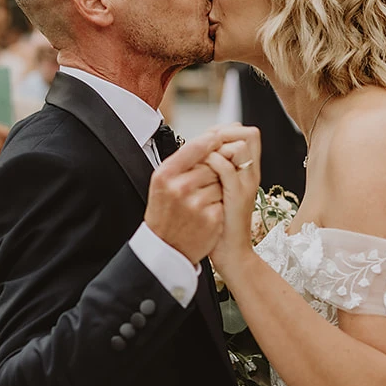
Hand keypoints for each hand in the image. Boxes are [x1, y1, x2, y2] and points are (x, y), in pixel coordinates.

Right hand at [144, 131, 228, 262]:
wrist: (166, 248)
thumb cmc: (164, 213)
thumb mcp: (161, 184)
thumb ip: (180, 162)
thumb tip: (207, 139)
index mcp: (165, 175)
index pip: (195, 147)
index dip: (210, 140)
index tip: (218, 137)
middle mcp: (180, 188)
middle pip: (212, 164)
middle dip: (213, 170)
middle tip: (202, 182)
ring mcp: (197, 204)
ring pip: (221, 182)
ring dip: (217, 187)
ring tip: (201, 200)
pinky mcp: (212, 218)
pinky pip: (224, 199)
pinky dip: (219, 204)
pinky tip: (206, 212)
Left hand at [204, 126, 263, 275]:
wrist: (231, 253)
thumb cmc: (221, 224)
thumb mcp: (221, 191)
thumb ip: (217, 171)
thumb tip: (201, 152)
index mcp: (248, 172)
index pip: (248, 134)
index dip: (227, 129)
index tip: (207, 139)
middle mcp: (251, 174)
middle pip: (249, 134)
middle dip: (223, 133)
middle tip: (204, 145)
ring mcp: (246, 184)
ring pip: (240, 146)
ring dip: (216, 146)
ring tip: (201, 158)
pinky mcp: (237, 196)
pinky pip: (227, 168)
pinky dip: (212, 162)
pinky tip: (200, 169)